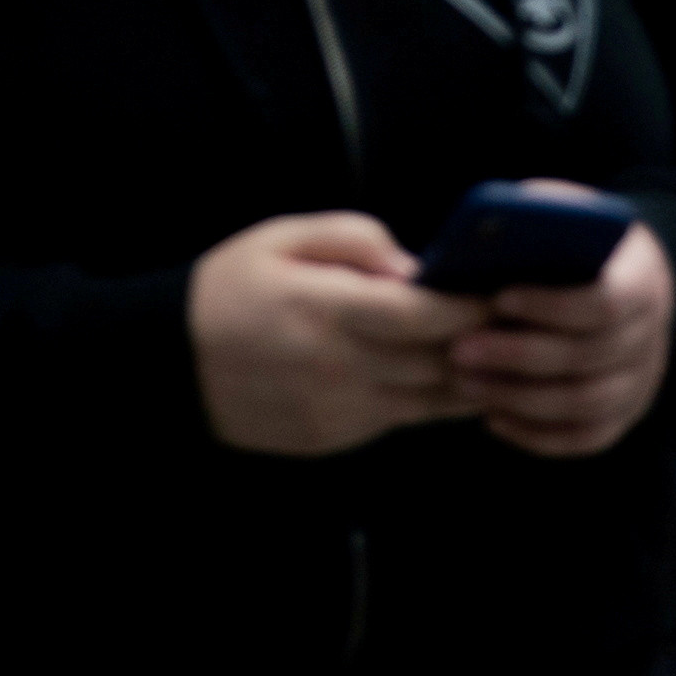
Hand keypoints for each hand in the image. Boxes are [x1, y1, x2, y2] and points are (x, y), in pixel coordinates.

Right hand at [191, 214, 489, 455]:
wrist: (169, 364)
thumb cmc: (227, 290)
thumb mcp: (278, 238)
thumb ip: (352, 238)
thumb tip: (414, 266)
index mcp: (325, 309)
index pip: (423, 314)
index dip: (469, 306)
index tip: (493, 292)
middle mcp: (339, 366)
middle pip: (439, 361)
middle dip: (479, 342)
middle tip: (506, 322)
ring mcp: (339, 410)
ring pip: (431, 400)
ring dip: (464, 377)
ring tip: (482, 351)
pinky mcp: (335, 438)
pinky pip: (400, 419)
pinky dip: (426, 400)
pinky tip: (432, 375)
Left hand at [452, 217, 675, 457]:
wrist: (620, 272)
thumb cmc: (572, 239)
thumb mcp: (558, 214)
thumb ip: (530, 223)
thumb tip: (475, 244)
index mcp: (640, 279)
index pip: (605, 302)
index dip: (550, 305)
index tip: (496, 298)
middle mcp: (651, 335)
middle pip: (589, 357)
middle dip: (518, 356)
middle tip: (458, 350)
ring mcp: (644, 378)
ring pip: (587, 403)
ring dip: (520, 398)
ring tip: (464, 383)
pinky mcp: (626, 411)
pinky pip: (587, 436)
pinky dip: (538, 435)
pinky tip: (491, 418)